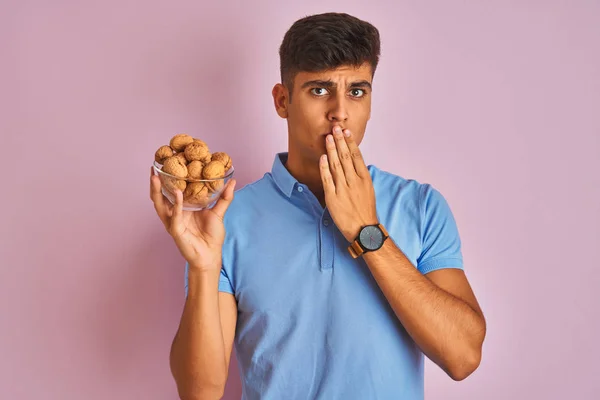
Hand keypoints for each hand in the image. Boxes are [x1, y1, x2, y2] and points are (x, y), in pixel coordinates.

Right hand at [149, 167, 236, 271]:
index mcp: (181, 209)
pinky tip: (177, 194)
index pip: (170, 191)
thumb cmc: (211, 236)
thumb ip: (224, 197)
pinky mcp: (176, 231)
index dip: (166, 179)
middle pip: (159, 196)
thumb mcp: (218, 213)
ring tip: (156, 177)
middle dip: (155, 182)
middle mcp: (174, 214)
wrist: (210, 255)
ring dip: (157, 191)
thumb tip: (232, 180)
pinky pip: (174, 216)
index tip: (166, 164)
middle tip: (154, 167)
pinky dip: (176, 204)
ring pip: (160, 205)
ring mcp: (173, 222)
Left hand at [320, 126, 378, 241]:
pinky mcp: (333, 197)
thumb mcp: (368, 189)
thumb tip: (355, 161)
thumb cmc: (366, 210)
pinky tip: (322, 157)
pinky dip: (324, 167)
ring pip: (336, 165)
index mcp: (364, 178)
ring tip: (328, 138)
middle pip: (345, 157)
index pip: (357, 156)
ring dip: (331, 150)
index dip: (350, 143)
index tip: (346, 132)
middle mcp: (354, 181)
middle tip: (335, 128)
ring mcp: (343, 189)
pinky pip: (327, 179)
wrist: (363, 229)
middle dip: (339, 141)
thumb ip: (360, 175)